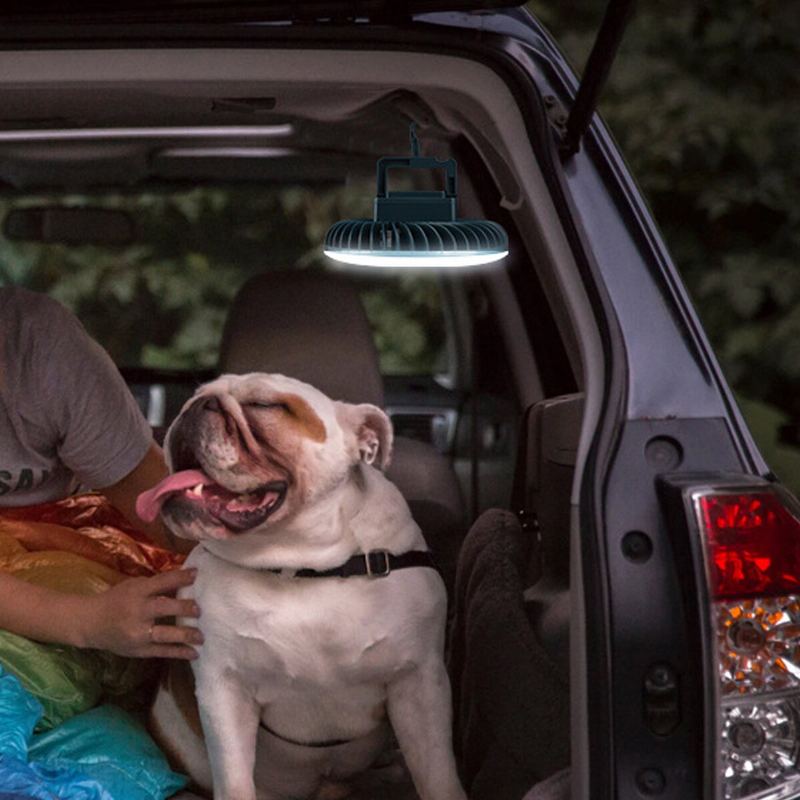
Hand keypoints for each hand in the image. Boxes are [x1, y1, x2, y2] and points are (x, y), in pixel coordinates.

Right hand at [80, 568, 202, 659]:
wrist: (91, 623)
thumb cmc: (116, 599)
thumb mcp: (134, 586)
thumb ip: (156, 584)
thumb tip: (185, 579)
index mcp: (137, 592)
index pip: (161, 582)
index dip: (180, 578)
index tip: (196, 574)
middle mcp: (138, 612)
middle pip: (163, 608)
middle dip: (183, 608)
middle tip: (199, 610)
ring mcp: (138, 634)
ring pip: (164, 634)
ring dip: (185, 635)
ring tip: (201, 636)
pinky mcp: (139, 650)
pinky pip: (162, 652)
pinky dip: (179, 652)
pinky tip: (194, 653)